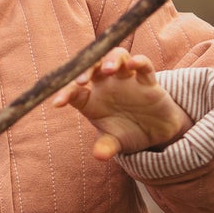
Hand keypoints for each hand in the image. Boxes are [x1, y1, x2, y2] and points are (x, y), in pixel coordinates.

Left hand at [51, 49, 192, 159]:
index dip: (64, 94)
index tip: (57, 104)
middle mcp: (107, 85)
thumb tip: (100, 156)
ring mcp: (127, 80)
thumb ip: (106, 147)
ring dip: (111, 60)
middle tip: (82, 81)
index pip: (73, 91)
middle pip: (93, 66)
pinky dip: (139, 61)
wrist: (156, 133)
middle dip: (85, 70)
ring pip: (117, 57)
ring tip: (108, 70)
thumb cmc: (127, 132)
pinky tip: (133, 64)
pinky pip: (144, 65)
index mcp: (92, 99)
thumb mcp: (115, 143)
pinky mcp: (148, 80)